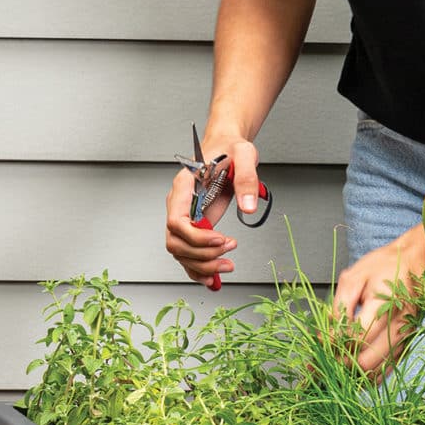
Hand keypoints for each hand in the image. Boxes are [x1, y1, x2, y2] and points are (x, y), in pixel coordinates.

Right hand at [164, 132, 263, 290]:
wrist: (227, 146)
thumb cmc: (230, 148)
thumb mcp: (244, 154)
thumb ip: (247, 178)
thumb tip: (248, 207)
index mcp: (184, 186)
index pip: (175, 221)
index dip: (196, 237)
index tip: (220, 240)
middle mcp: (179, 203)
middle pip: (175, 241)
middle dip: (201, 255)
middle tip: (228, 255)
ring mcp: (185, 216)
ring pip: (180, 252)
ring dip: (202, 266)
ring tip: (227, 267)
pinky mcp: (195, 225)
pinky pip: (189, 252)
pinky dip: (198, 269)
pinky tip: (213, 278)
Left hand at [333, 231, 424, 380]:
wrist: (418, 265)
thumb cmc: (385, 267)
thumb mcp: (354, 277)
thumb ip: (339, 308)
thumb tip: (326, 338)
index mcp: (386, 304)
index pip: (357, 337)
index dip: (335, 346)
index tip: (319, 347)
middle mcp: (400, 326)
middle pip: (367, 362)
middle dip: (341, 365)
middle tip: (322, 363)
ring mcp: (405, 338)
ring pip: (377, 372)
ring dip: (353, 375)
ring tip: (334, 368)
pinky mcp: (406, 345)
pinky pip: (387, 371)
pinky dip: (368, 376)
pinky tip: (353, 370)